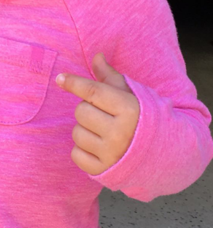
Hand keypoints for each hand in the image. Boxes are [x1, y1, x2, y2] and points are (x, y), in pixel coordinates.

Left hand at [56, 53, 139, 175]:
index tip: (60, 79)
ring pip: (76, 133)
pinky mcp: (102, 171)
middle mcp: (119, 133)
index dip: (74, 83)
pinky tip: (100, 148)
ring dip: (85, 130)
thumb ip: (111, 77)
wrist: (166, 155)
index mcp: (129, 110)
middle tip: (104, 115)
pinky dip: (83, 150)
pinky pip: (75, 154)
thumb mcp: (133, 95)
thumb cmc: (145, 119)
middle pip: (80, 111)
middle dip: (88, 110)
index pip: (93, 92)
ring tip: (104, 133)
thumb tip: (96, 56)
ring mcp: (110, 154)